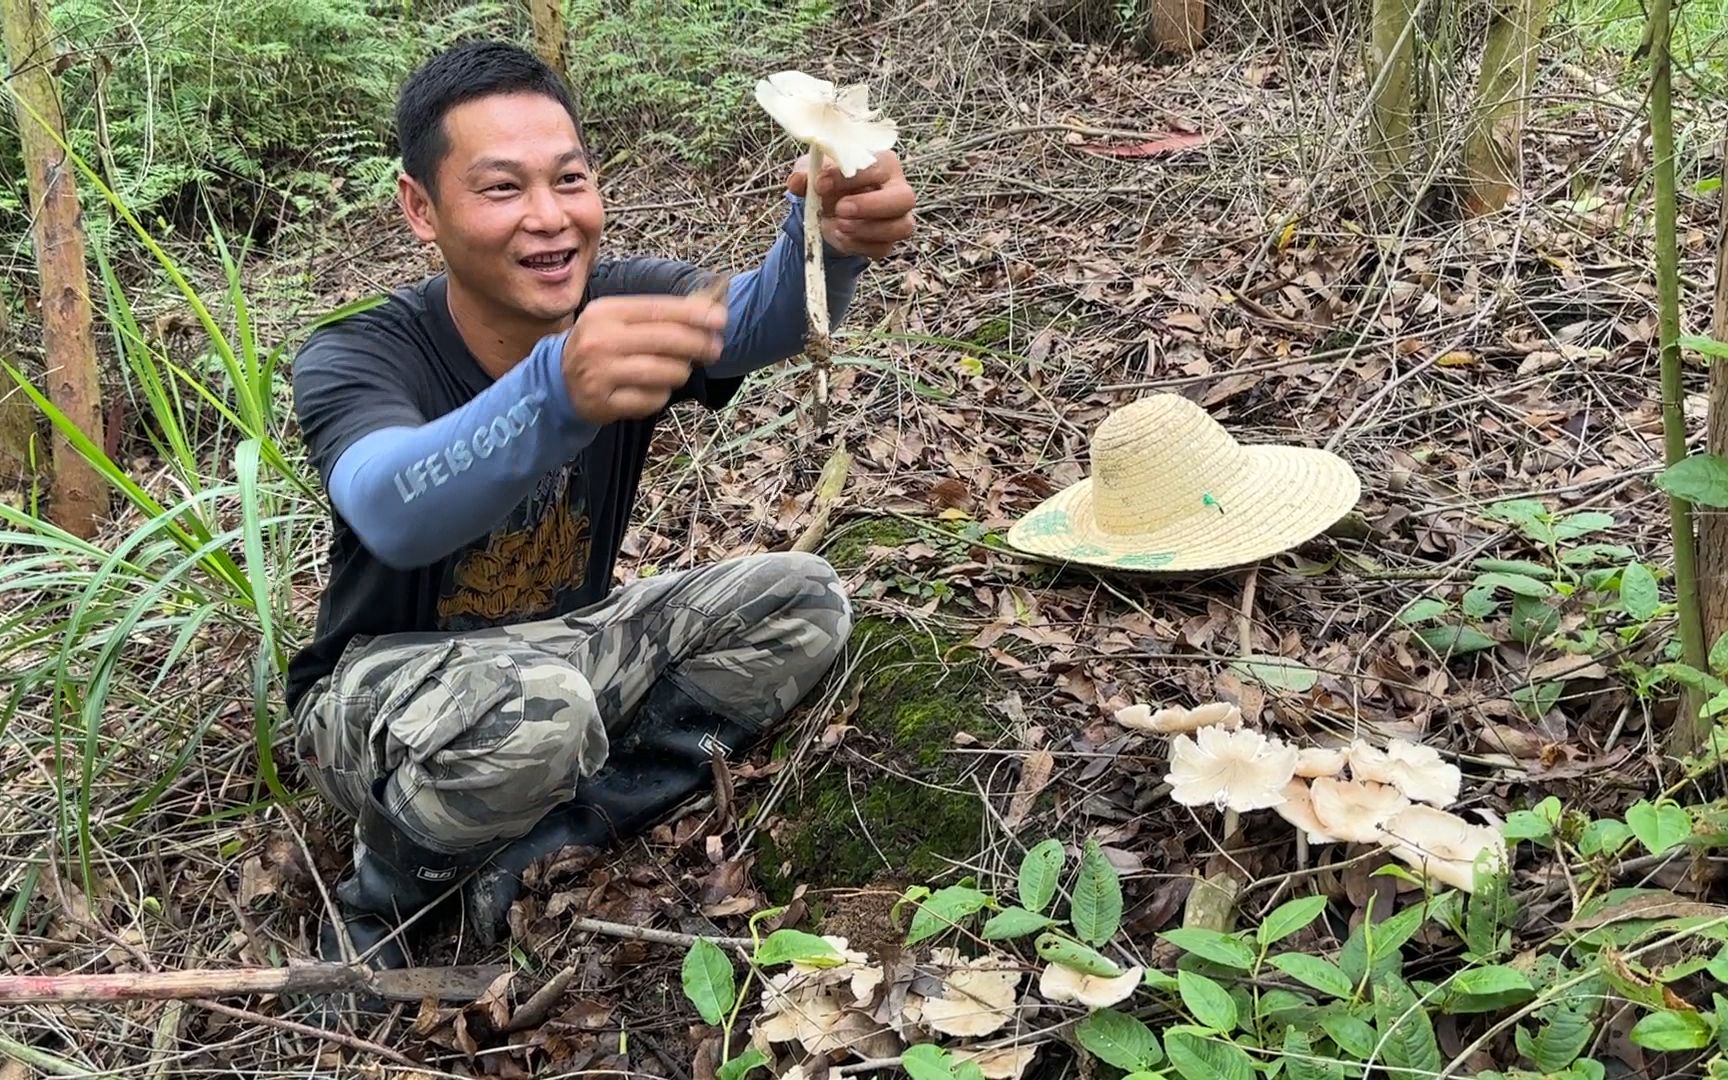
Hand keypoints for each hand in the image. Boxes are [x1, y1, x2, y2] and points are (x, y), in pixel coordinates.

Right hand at [561, 295, 726, 423]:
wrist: (559, 380)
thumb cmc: (600, 345)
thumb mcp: (618, 320)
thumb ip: (658, 313)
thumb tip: (707, 309)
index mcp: (605, 312)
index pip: (658, 309)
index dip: (693, 315)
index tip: (720, 320)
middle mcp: (600, 341)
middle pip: (665, 340)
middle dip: (698, 344)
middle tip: (715, 349)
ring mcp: (600, 374)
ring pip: (664, 373)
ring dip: (680, 372)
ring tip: (678, 370)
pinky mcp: (603, 404)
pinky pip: (652, 400)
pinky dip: (661, 395)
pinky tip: (655, 389)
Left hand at [787, 149, 916, 259]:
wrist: (831, 207)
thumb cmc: (830, 181)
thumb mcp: (815, 172)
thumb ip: (805, 174)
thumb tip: (797, 181)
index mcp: (884, 163)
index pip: (877, 167)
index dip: (848, 178)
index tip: (820, 184)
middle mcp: (899, 189)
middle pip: (904, 198)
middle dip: (871, 205)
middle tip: (840, 209)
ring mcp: (899, 217)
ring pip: (901, 227)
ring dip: (867, 229)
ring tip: (839, 225)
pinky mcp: (889, 240)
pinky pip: (884, 248)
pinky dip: (860, 246)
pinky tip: (841, 237)